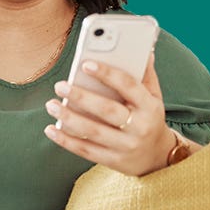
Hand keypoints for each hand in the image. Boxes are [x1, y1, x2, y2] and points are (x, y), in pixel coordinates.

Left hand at [43, 53, 173, 176]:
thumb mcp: (154, 97)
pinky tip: (51, 129)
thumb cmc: (149, 118)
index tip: (85, 63)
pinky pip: (86, 151)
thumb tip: (143, 48)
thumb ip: (146, 74)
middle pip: (107, 110)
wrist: (158, 157)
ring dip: (68, 118)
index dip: (107, 73)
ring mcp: (126, 146)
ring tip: (51, 104)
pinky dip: (66, 141)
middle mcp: (139, 127)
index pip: (128, 86)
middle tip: (60, 85)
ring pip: (93, 131)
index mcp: (150, 107)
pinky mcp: (114, 161)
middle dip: (81, 97)